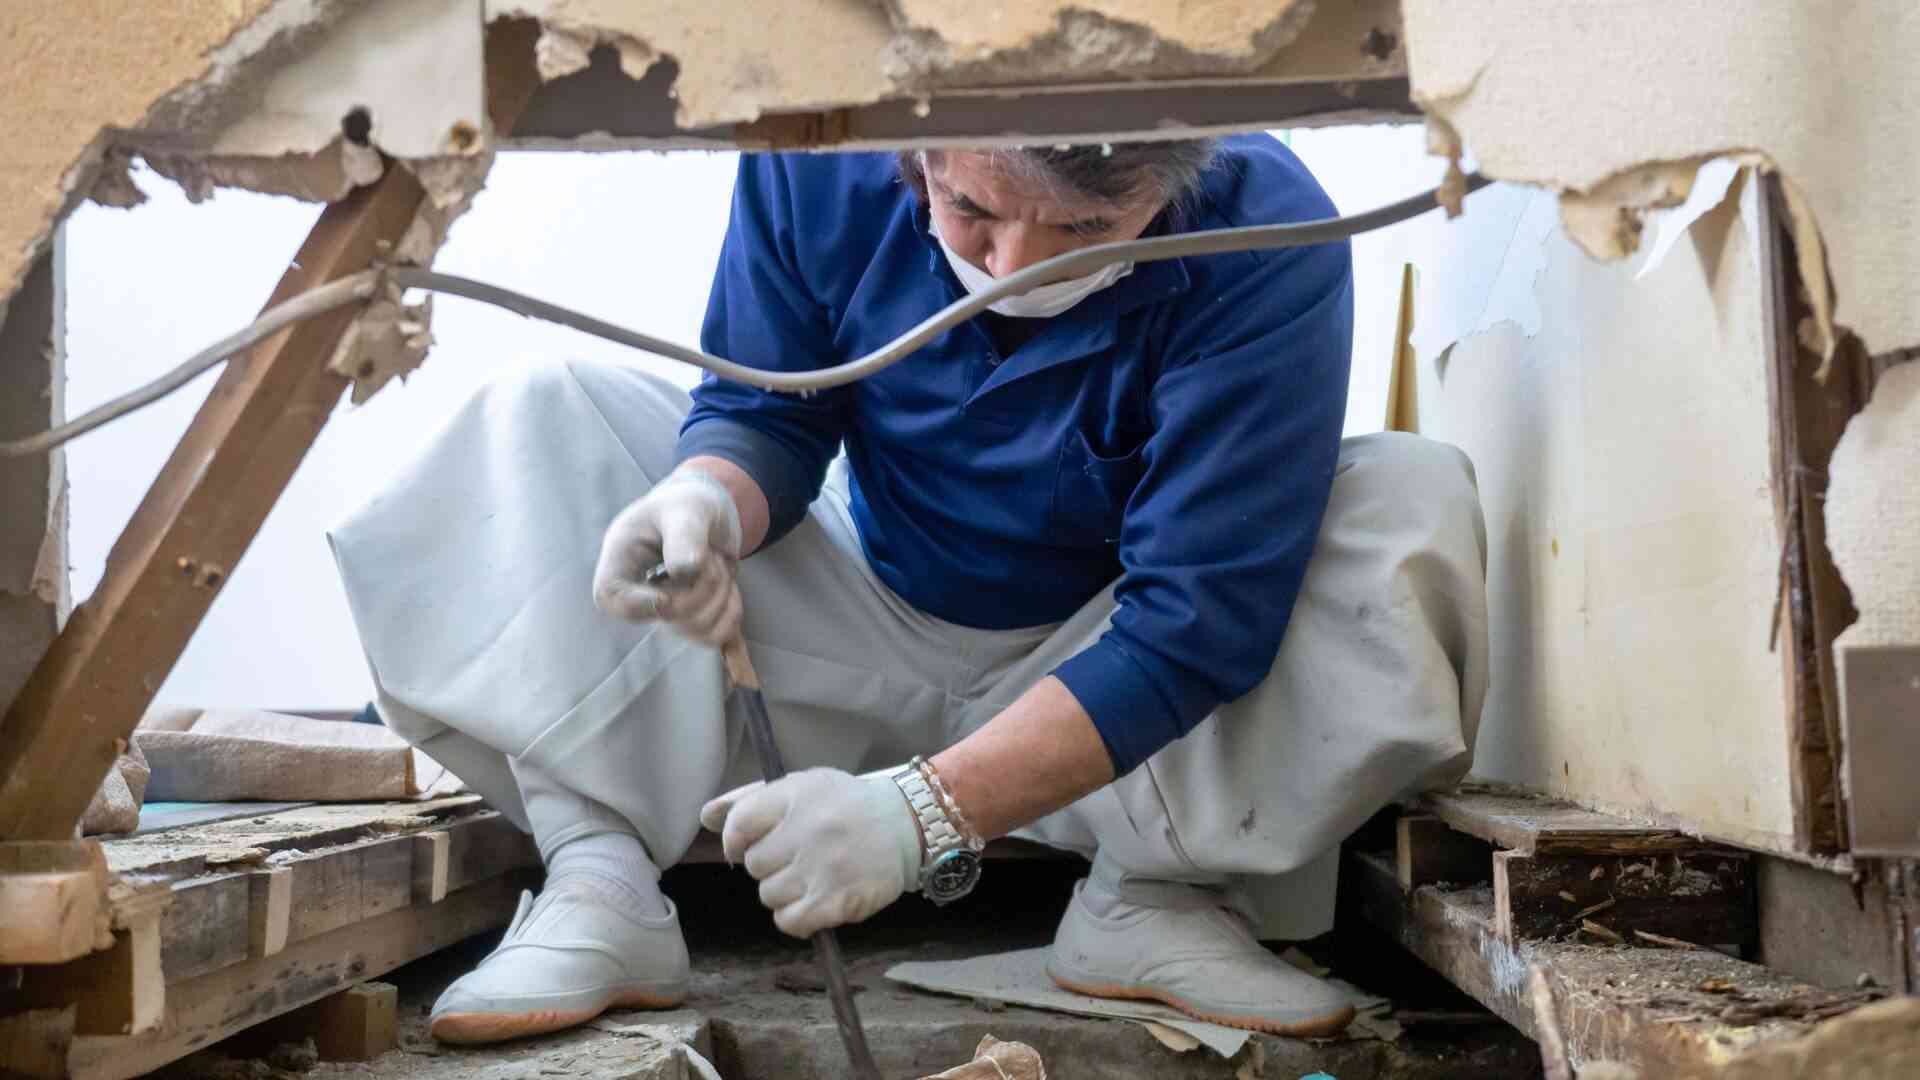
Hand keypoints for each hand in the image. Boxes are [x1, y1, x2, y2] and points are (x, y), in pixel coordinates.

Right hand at [593, 469, 743, 644]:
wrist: (708, 514)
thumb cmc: (687, 504)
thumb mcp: (686, 509)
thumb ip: (684, 535)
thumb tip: (685, 571)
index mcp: (623, 557)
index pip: (609, 596)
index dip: (637, 605)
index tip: (667, 593)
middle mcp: (640, 589)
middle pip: (665, 615)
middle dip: (702, 586)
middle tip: (713, 556)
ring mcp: (666, 609)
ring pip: (695, 628)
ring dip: (721, 596)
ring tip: (719, 565)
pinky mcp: (691, 620)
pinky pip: (714, 637)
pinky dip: (731, 615)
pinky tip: (730, 590)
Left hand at [700, 768, 922, 937]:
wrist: (906, 824)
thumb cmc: (845, 806)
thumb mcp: (801, 786)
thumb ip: (750, 800)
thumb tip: (705, 816)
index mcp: (795, 795)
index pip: (739, 824)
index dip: (736, 841)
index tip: (749, 845)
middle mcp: (808, 829)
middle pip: (754, 865)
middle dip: (770, 865)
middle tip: (797, 857)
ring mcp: (823, 866)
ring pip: (769, 896)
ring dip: (785, 892)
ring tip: (812, 876)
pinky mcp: (837, 900)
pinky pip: (789, 922)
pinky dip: (796, 917)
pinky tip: (815, 901)